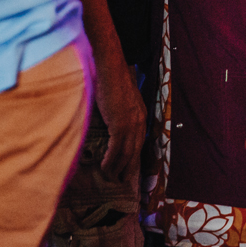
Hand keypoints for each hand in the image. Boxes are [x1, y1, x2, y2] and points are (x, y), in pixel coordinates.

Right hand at [96, 60, 146, 181]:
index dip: (134, 155)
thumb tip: (110, 118)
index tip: (129, 167)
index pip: (138, 140)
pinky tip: (106, 168)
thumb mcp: (119, 96)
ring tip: (112, 178)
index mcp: (140, 114)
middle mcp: (139, 121)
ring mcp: (131, 123)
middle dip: (130, 167)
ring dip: (119, 167)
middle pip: (136, 150)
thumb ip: (118, 108)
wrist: (110, 66)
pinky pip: (116, 148)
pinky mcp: (120, 124)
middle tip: (123, 180)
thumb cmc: (111, 77)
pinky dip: (111, 160)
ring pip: (127, 153)